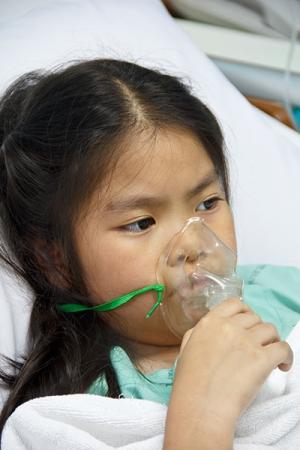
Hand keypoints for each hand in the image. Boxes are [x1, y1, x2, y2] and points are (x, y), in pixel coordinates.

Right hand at [163, 298, 292, 449]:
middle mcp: (229, 327)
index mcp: (210, 322)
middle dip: (257, 330)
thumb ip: (199, 333)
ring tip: (270, 356)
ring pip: (271, 330)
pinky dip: (287, 356)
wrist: (200, 406)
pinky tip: (282, 366)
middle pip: (255, 318)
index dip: (245, 312)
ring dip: (272, 341)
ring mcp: (246, 342)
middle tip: (257, 346)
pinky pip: (284, 348)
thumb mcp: (186, 348)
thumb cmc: (189, 383)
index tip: (248, 324)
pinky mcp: (262, 359)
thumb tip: (211, 330)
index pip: (235, 304)